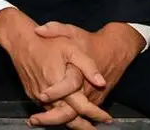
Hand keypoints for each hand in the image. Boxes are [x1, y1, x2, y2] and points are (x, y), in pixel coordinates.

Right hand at [0, 10, 111, 126]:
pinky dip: (57, 116)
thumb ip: (87, 65)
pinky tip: (65, 115)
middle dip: (83, 126)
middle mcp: (47, 93)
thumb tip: (101, 82)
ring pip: (55, 116)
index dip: (95, 114)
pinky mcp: (31, 94)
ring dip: (70, 123)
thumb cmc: (47, 43)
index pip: (80, 106)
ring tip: (84, 127)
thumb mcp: (71, 48)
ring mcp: (37, 95)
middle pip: (67, 118)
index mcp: (59, 82)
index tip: (107, 118)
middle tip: (95, 129)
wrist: (20, 40)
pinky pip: (46, 109)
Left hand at [28, 22, 143, 127]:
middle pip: (71, 109)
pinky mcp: (93, 101)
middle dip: (52, 117)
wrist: (114, 50)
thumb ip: (55, 29)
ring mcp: (91, 97)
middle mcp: (86, 88)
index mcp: (79, 71)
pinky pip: (79, 114)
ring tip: (37, 122)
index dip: (55, 92)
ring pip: (75, 115)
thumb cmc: (89, 41)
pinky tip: (49, 120)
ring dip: (57, 121)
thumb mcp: (72, 31)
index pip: (69, 86)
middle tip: (35, 120)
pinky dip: (66, 119)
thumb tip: (38, 30)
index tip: (41, 95)